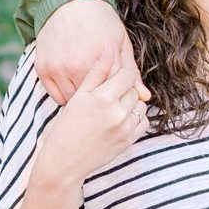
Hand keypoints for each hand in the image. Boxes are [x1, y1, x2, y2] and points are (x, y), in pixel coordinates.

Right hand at [32, 56, 151, 183]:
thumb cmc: (67, 125)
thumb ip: (96, 72)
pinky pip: (143, 122)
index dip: (121, 75)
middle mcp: (116, 113)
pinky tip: (119, 120)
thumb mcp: (79, 96)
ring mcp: (125, 128)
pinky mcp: (129, 141)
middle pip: (134, 90)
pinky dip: (135, 118)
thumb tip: (108, 48)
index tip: (113, 78)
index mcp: (102, 98)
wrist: (65, 160)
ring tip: (113, 108)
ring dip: (131, 104)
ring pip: (140, 105)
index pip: (127, 75)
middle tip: (110, 95)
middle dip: (125, 90)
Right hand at [34, 0, 136, 104]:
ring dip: (81, 99)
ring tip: (87, 91)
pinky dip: (64, 95)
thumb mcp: (121, 42)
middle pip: (92, 100)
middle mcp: (78, 64)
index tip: (117, 93)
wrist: (70, 2)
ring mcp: (58, 67)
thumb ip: (131, 72)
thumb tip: (145, 97)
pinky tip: (72, 86)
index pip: (114, 92)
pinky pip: (55, 96)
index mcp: (103, 57)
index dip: (117, 96)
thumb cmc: (100, 22)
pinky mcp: (43, 68)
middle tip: (102, 94)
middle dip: (99, 99)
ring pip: (72, 101)